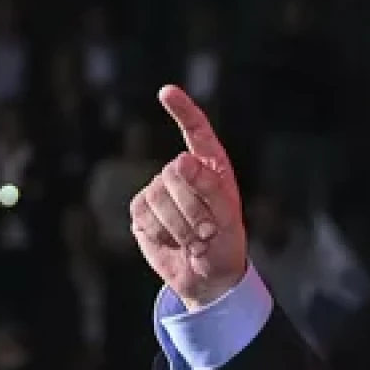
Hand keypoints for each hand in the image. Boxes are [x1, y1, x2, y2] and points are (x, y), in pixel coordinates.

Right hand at [130, 85, 246, 309]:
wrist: (207, 277)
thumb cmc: (225, 244)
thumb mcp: (228, 217)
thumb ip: (209, 188)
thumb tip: (181, 160)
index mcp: (211, 167)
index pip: (197, 131)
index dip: (183, 111)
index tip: (167, 92)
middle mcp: (183, 173)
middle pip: (175, 173)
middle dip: (193, 206)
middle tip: (208, 231)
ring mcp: (159, 190)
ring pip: (158, 196)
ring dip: (179, 226)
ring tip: (196, 240)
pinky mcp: (142, 211)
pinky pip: (145, 216)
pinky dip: (162, 234)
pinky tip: (174, 242)